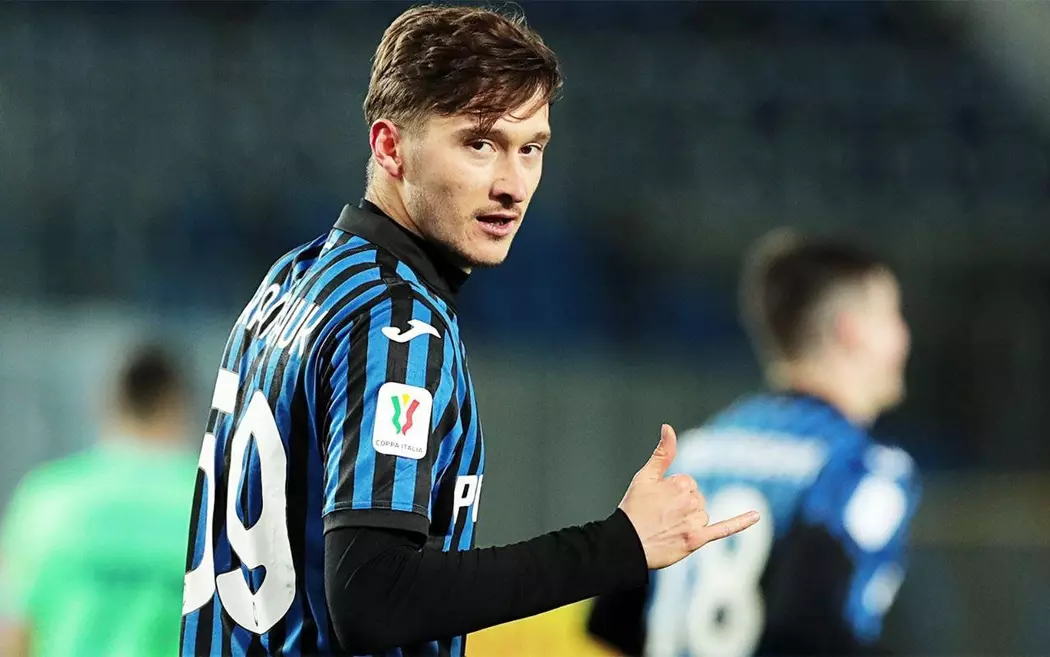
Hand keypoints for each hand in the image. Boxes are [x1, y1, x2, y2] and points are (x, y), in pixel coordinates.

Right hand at [618, 424, 759, 569]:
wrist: (625, 544)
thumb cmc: (632, 509)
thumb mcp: (644, 477)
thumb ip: (662, 453)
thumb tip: (668, 427)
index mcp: (680, 483)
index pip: (688, 484)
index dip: (671, 493)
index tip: (657, 502)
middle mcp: (690, 501)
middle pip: (697, 499)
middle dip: (682, 506)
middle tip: (659, 517)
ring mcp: (694, 521)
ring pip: (703, 516)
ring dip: (690, 521)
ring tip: (667, 529)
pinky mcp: (696, 540)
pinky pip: (723, 529)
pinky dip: (740, 522)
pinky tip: (756, 515)